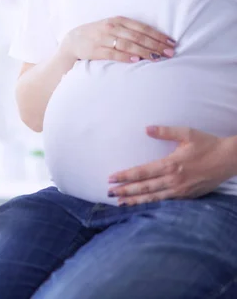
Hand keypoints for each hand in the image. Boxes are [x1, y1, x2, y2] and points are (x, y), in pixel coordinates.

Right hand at [60, 16, 175, 62]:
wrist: (72, 41)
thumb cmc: (96, 35)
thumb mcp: (112, 27)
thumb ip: (128, 31)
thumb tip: (152, 40)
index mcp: (118, 20)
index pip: (142, 28)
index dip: (158, 35)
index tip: (171, 43)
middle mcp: (111, 28)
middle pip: (138, 36)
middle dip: (156, 45)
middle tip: (170, 52)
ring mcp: (102, 39)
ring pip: (128, 44)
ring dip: (144, 51)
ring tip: (157, 58)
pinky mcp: (95, 50)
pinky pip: (113, 53)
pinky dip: (125, 56)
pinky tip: (137, 60)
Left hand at [108, 126, 236, 205]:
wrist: (229, 160)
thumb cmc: (207, 144)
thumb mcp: (187, 133)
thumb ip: (165, 132)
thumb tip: (146, 129)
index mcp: (171, 164)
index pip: (142, 172)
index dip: (125, 176)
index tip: (111, 178)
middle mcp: (174, 180)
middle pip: (144, 187)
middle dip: (125, 191)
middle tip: (110, 193)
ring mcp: (180, 190)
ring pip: (153, 197)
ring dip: (135, 200)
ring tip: (120, 202)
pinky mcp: (187, 196)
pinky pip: (165, 201)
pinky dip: (151, 204)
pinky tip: (141, 205)